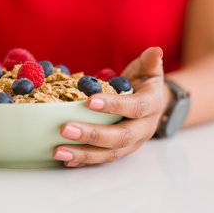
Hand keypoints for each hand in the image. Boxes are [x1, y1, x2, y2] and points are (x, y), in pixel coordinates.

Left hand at [53, 47, 168, 167]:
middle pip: (120, 137)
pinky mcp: (119, 152)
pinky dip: (83, 161)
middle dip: (91, 135)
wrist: (154, 106)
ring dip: (83, 154)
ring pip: (109, 153)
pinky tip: (64, 160)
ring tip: (57, 150)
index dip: (114, 106)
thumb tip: (156, 51)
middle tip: (65, 129)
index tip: (89, 101)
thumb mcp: (149, 70)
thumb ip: (150, 61)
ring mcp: (131, 144)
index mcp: (151, 106)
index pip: (135, 108)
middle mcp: (143, 129)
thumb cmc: (145, 84)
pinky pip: (101, 160)